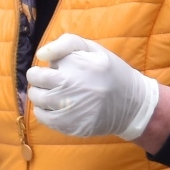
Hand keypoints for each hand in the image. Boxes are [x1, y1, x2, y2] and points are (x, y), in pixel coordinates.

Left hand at [26, 33, 162, 141]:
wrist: (133, 104)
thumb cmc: (110, 72)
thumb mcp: (93, 48)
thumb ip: (65, 43)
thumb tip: (41, 55)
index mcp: (75, 67)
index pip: (41, 69)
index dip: (45, 68)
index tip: (54, 70)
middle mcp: (70, 88)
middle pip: (36, 83)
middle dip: (38, 80)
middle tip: (48, 81)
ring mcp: (70, 110)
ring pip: (37, 100)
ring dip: (39, 95)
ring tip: (51, 93)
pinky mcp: (72, 126)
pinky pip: (44, 119)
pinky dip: (43, 112)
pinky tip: (53, 107)